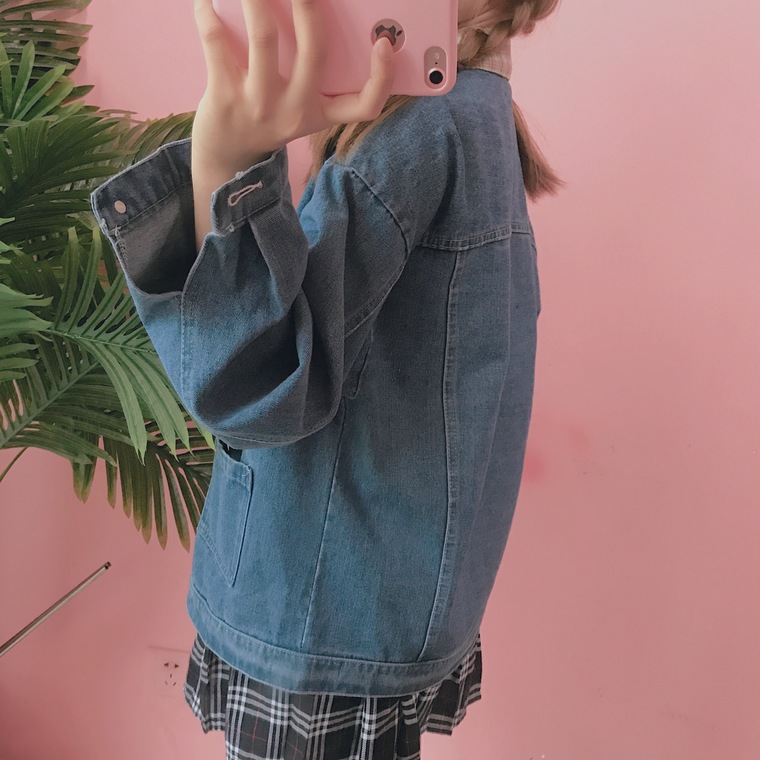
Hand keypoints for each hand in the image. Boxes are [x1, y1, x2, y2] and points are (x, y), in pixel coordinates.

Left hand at [191, 0, 395, 179]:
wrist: (227, 156)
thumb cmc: (268, 118)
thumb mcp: (300, 109)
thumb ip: (312, 76)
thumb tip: (311, 12)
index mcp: (320, 112)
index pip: (365, 106)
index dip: (382, 78)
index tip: (384, 44)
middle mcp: (294, 110)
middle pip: (315, 53)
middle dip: (310, 7)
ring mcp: (259, 104)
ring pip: (264, 38)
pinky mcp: (224, 96)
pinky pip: (216, 42)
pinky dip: (209, 12)